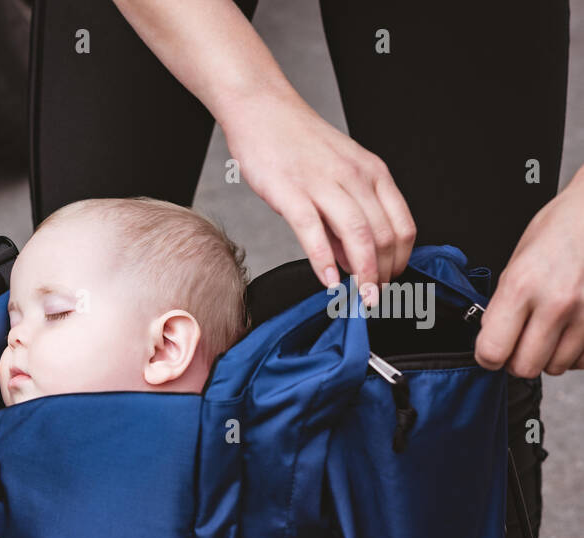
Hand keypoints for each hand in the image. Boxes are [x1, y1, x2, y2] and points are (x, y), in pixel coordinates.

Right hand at [220, 90, 415, 304]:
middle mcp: (355, 177)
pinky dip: (323, 260)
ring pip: (358, 235)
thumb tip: (354, 259)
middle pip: (384, 236)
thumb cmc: (298, 144)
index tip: (390, 282)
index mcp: (373, 173)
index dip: (400, 261)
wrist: (264, 111)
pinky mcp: (291, 191)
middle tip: (374, 297)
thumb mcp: (338, 174)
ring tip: (359, 297)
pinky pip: (313, 231)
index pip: (403, 226)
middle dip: (383, 275)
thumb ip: (348, 217)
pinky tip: (326, 280)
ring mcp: (324, 183)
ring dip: (363, 274)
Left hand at [475, 173, 583, 376]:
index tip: (490, 352)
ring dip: (548, 357)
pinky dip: (575, 353)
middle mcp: (556, 302)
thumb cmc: (560, 230)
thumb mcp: (517, 261)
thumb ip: (503, 304)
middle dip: (516, 360)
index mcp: (522, 285)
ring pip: (557, 367)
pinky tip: (570, 333)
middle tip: (518, 344)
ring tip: (548, 332)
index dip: (487, 357)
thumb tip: (491, 339)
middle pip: (525, 367)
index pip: (492, 351)